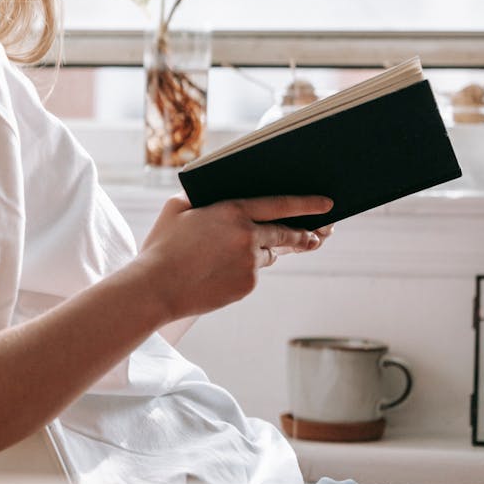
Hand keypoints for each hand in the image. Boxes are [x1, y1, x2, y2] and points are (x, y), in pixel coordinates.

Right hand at [137, 193, 332, 322]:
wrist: (156, 288)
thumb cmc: (162, 245)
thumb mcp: (177, 208)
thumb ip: (200, 197)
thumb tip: (212, 195)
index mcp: (233, 211)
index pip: (280, 204)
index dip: (307, 204)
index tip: (327, 205)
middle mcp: (248, 236)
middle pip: (286, 233)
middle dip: (304, 234)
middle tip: (318, 235)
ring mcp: (250, 264)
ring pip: (267, 254)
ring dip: (261, 251)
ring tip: (234, 254)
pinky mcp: (247, 286)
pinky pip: (253, 274)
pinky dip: (244, 270)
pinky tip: (220, 271)